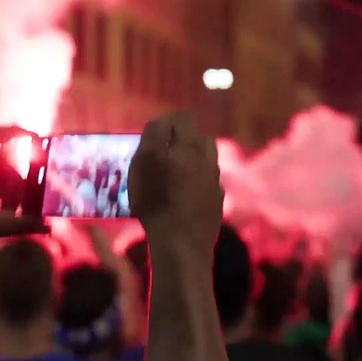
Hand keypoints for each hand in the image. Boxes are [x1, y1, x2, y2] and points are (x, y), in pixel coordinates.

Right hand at [129, 112, 223, 248]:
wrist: (181, 242)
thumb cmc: (156, 198)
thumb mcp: (145, 161)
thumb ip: (154, 134)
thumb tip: (162, 121)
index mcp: (191, 144)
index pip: (183, 118)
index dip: (168, 120)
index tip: (153, 132)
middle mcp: (209, 159)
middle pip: (200, 137)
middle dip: (183, 138)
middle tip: (164, 151)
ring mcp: (215, 181)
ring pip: (206, 160)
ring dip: (192, 160)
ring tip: (174, 173)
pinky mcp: (216, 202)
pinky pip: (208, 184)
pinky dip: (197, 183)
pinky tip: (184, 195)